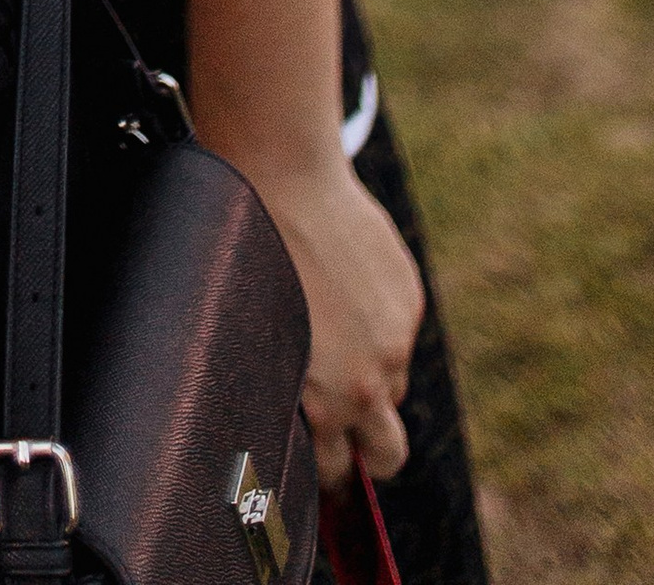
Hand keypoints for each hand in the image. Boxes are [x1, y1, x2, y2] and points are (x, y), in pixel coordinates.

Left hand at [248, 149, 423, 486]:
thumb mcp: (256, 340)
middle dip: (371, 456)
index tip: (317, 465)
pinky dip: (379, 324)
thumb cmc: (246, 254)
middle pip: (388, 455)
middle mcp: (367, 382)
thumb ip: (285, 387)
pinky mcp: (407, 302)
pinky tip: (342, 288)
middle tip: (350, 436)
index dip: (325, 472)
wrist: (282, 181)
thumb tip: (290, 416)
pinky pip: (398, 332)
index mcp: (322, 402)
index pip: (336, 471)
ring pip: (394, 387)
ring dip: (374, 380)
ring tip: (334, 338)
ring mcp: (393, 341)